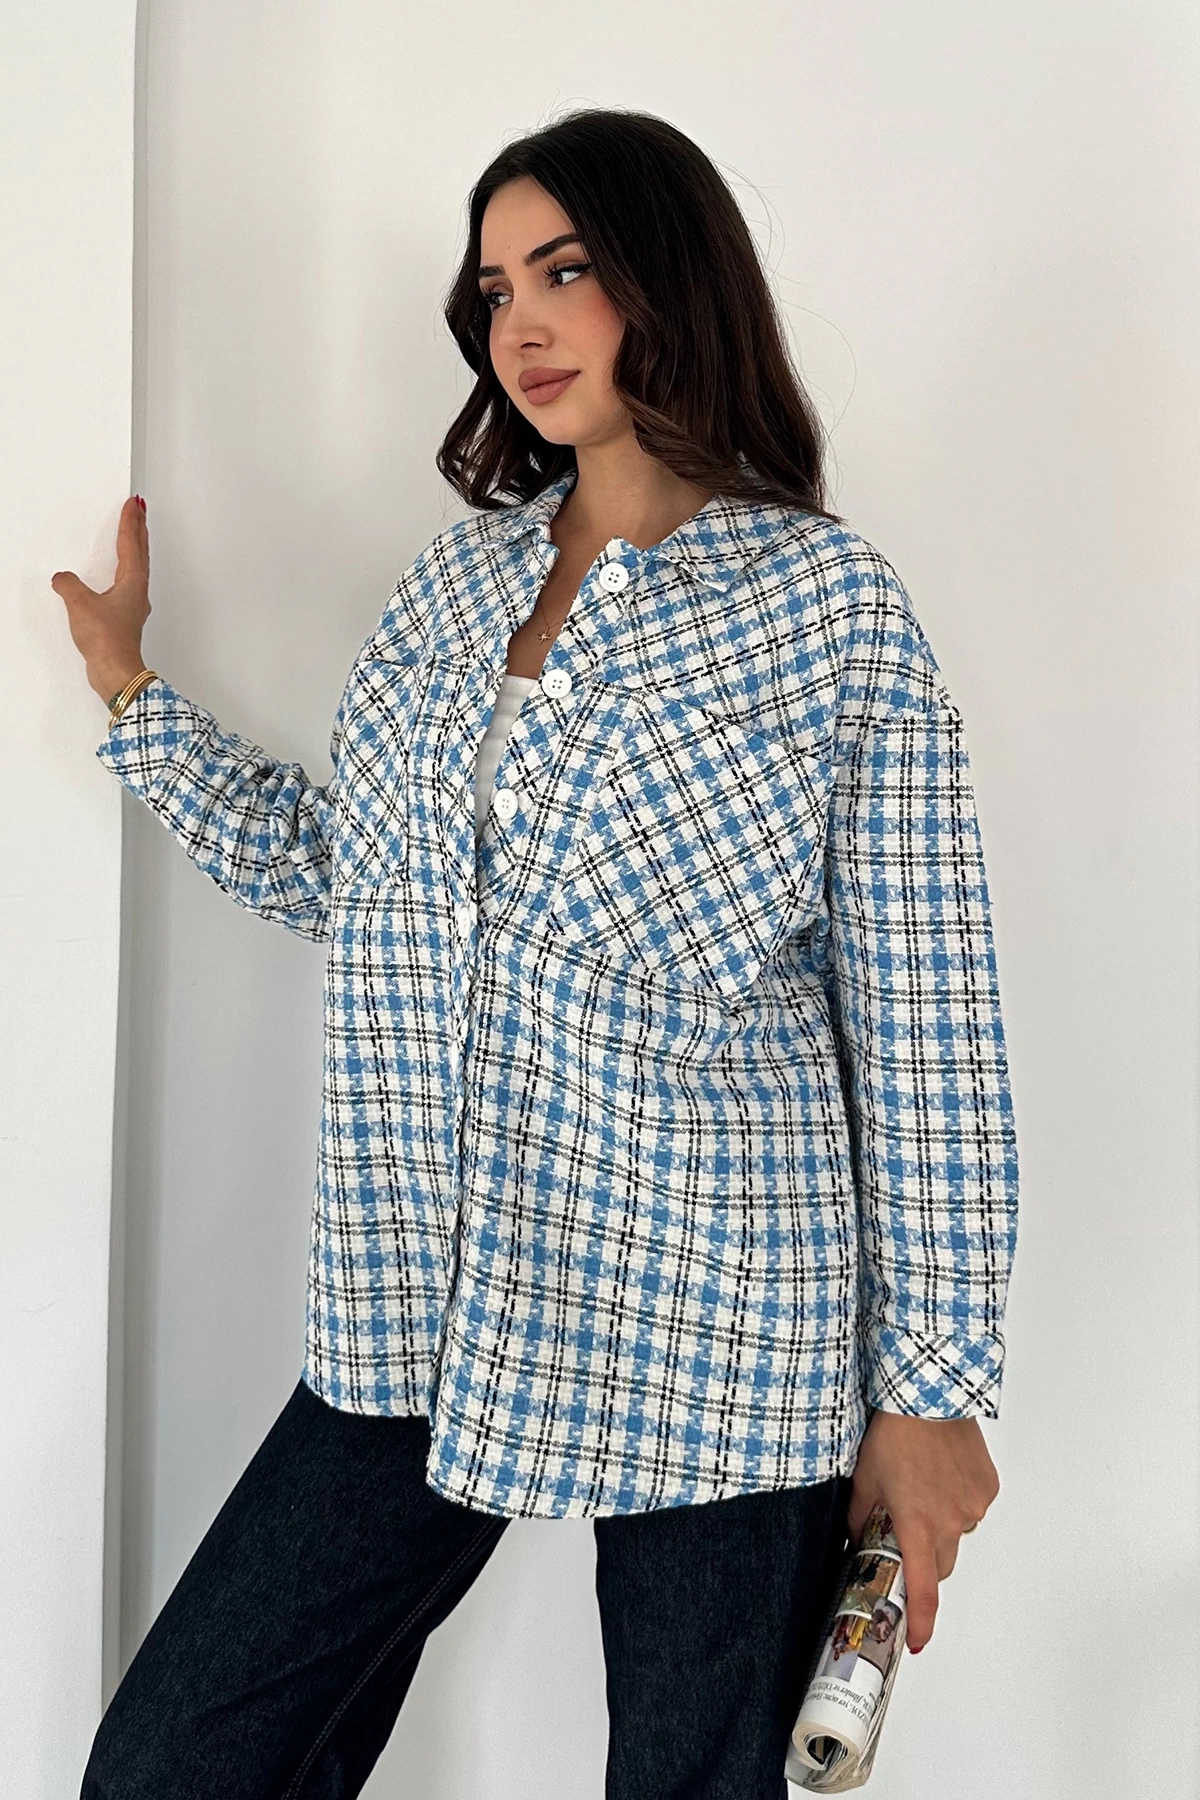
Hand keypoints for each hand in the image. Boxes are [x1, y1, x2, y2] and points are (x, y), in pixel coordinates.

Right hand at [51, 495, 151, 701]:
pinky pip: (126, 588)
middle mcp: (137, 593)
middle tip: (140, 512)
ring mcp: (133, 608)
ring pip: (136, 570)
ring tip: (132, 538)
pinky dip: (123, 574)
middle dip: (138, 531)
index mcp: (132, 582)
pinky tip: (114, 580)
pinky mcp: (125, 621)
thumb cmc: (108, 640)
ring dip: (134, 551)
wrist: (116, 672)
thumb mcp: (81, 604)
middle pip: (140, 554)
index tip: (134, 504)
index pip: (131, 544)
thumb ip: (69, 585)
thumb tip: (64, 579)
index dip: (131, 522)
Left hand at [847, 1410, 998, 1653]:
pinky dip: (957, 1501)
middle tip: (905, 1530)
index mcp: (917, 1527)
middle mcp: (951, 1523)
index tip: (915, 1641)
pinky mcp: (987, 1488)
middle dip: (923, 1557)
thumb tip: (857, 1541)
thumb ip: (859, 1519)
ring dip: (941, 1525)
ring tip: (922, 1487)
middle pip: (940, 1563)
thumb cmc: (894, 1434)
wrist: (928, 1395)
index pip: (923, 1590)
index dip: (920, 1622)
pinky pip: (971, 1507)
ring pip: (957, 1534)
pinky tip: (941, 1474)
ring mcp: (973, 1506)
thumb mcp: (864, 1480)